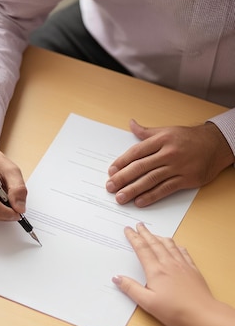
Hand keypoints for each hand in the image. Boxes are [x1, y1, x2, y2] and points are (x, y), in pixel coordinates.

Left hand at [106, 119, 233, 206]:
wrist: (216, 145)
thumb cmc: (189, 138)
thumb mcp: (167, 130)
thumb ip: (147, 132)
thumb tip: (131, 124)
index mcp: (162, 139)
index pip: (136, 152)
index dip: (122, 162)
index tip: (111, 171)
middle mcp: (168, 153)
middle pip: (140, 167)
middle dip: (123, 178)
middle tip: (110, 187)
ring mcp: (178, 167)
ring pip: (151, 180)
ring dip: (133, 190)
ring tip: (121, 197)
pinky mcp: (186, 179)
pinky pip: (165, 189)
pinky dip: (151, 196)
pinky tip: (140, 201)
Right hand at [112, 223, 213, 325]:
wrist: (202, 314)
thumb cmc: (175, 311)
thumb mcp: (148, 303)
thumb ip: (131, 289)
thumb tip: (116, 277)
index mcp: (156, 270)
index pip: (142, 249)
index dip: (134, 238)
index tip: (128, 230)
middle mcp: (169, 263)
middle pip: (154, 243)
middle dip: (145, 233)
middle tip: (139, 225)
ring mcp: (182, 265)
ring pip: (169, 245)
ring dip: (159, 237)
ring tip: (154, 233)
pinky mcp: (192, 269)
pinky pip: (183, 251)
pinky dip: (176, 245)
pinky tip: (175, 245)